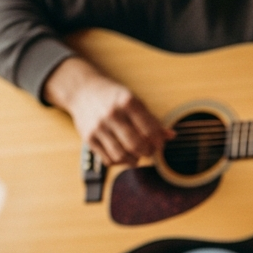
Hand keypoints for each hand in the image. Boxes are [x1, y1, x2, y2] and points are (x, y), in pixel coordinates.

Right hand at [44, 56, 173, 165]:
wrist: (82, 90)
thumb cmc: (112, 97)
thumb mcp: (133, 100)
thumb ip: (151, 119)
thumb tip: (171, 136)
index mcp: (127, 101)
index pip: (149, 130)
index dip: (158, 142)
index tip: (160, 144)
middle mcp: (112, 114)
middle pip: (136, 145)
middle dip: (147, 152)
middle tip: (149, 151)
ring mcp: (99, 127)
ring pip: (122, 156)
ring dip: (134, 160)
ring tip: (137, 155)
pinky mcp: (89, 138)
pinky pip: (108, 159)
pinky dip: (119, 161)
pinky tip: (123, 155)